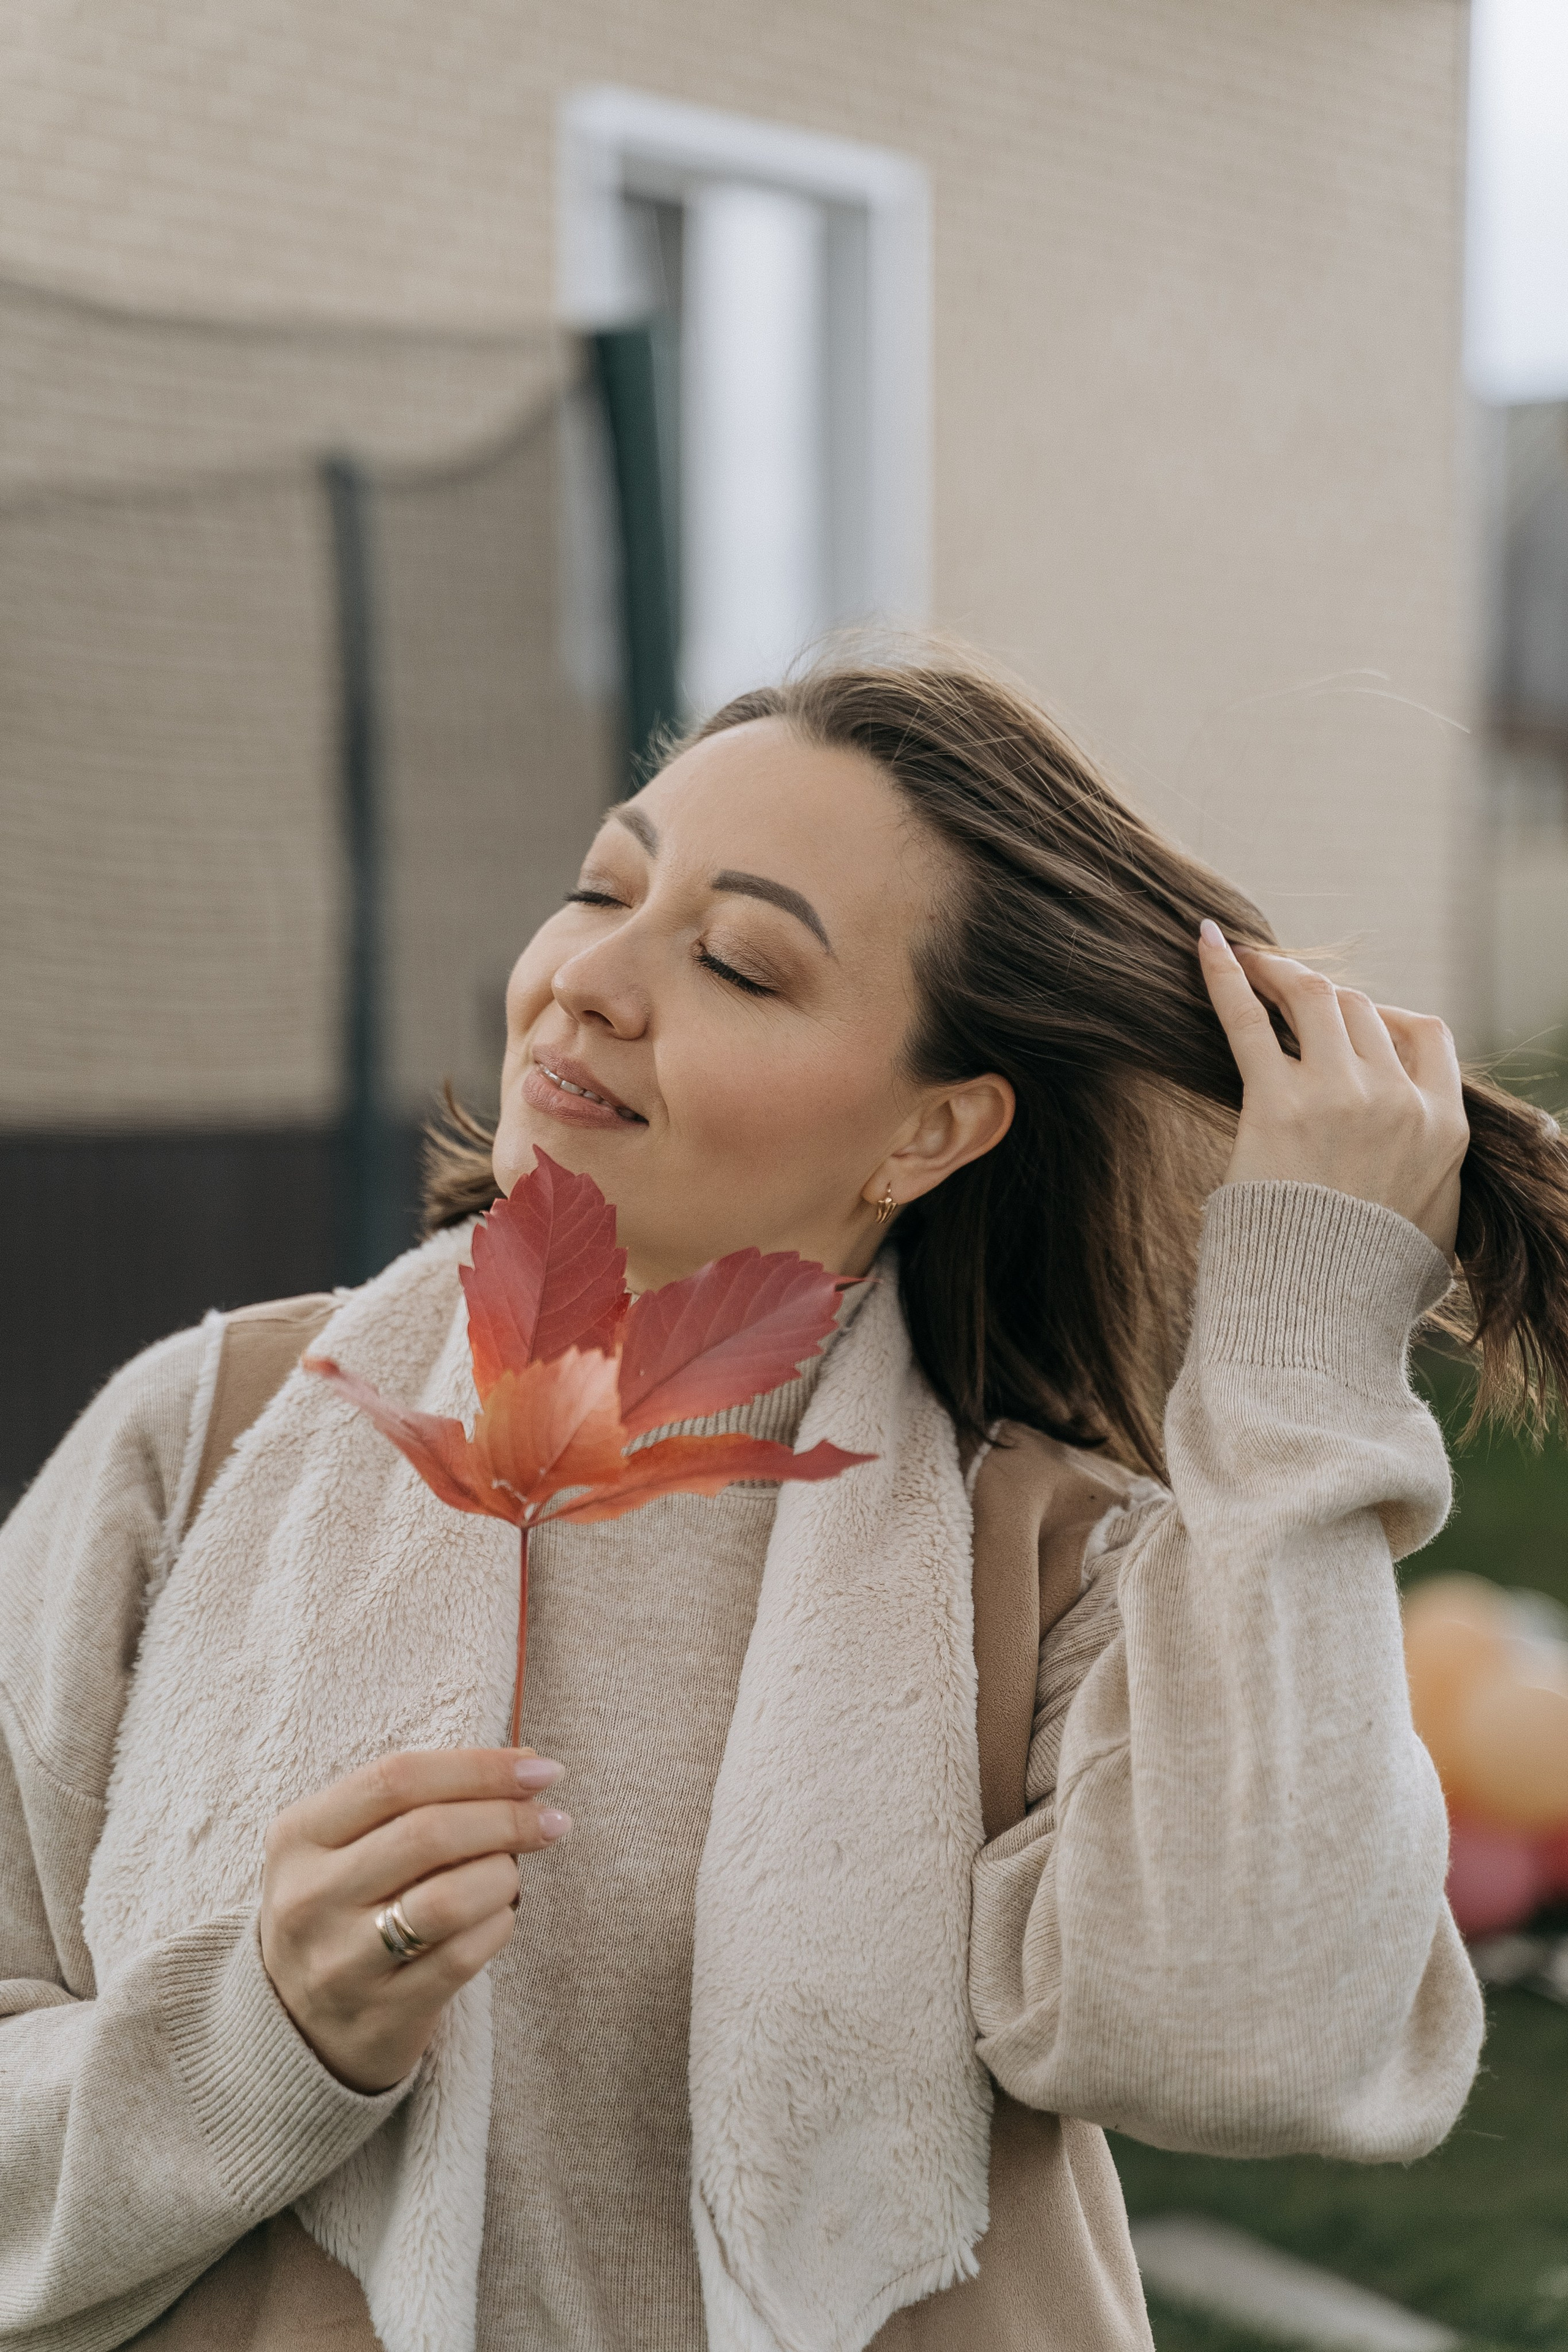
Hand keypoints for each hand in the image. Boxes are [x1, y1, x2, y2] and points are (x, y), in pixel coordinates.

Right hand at [260, 1746, 570, 2092]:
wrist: (297, 2027)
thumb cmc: (343, 1909)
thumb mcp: (345, 1846)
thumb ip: (417, 1802)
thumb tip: (526, 1766)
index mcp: (298, 1836)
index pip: (396, 1778)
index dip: (478, 1767)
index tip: (539, 1768)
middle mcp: (309, 1897)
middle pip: (428, 1833)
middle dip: (506, 1818)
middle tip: (551, 1819)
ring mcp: (341, 1962)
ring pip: (448, 1899)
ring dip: (502, 1875)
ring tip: (514, 1872)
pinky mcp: (381, 2015)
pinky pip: (462, 1958)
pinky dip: (497, 1925)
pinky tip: (499, 1915)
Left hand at [1198, 921, 1467, 1256]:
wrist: (1319, 1314)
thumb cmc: (1365, 1284)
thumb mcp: (1431, 1228)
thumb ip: (1433, 1180)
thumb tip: (1425, 1174)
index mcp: (1442, 1127)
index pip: (1426, 1033)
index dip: (1386, 1016)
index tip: (1355, 1021)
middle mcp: (1397, 1100)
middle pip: (1363, 1010)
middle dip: (1324, 998)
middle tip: (1284, 995)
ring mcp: (1339, 1095)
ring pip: (1316, 997)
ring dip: (1282, 973)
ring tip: (1251, 960)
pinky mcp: (1276, 1103)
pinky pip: (1249, 1020)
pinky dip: (1227, 974)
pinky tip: (1207, 942)